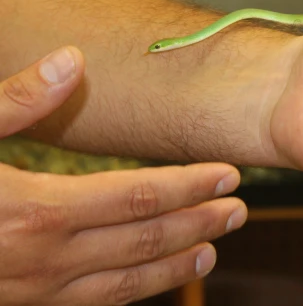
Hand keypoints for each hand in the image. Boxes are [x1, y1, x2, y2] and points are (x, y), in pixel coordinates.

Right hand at [0, 46, 247, 304]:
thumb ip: (14, 101)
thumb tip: (71, 60)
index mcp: (35, 210)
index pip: (138, 196)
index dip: (190, 185)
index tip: (229, 173)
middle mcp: (41, 260)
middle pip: (142, 240)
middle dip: (198, 222)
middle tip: (241, 208)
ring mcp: (30, 293)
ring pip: (122, 284)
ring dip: (174, 265)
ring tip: (213, 248)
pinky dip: (129, 293)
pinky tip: (150, 279)